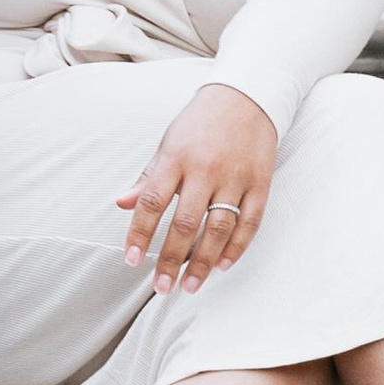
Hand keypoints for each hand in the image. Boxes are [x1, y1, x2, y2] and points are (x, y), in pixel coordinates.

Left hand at [117, 80, 278, 292]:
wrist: (246, 98)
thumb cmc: (199, 124)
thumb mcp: (168, 143)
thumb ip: (147, 177)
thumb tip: (123, 204)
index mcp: (176, 156)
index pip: (152, 201)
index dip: (140, 233)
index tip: (131, 260)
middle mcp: (205, 168)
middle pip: (186, 222)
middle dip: (172, 259)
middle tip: (161, 287)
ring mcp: (236, 177)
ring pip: (218, 228)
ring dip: (203, 262)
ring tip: (190, 285)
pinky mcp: (261, 184)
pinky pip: (250, 223)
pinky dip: (236, 248)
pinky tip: (222, 266)